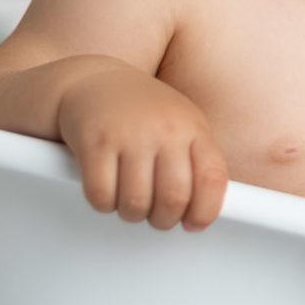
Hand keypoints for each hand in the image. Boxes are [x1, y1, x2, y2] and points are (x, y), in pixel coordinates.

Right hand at [56, 62, 227, 231]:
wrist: (91, 80)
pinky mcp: (95, 141)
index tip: (192, 224)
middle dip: (163, 220)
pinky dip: (103, 204)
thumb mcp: (179, 124)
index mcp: (192, 127)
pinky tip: (105, 191)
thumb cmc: (141, 112)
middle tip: (155, 217)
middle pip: (174, 198)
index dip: (205, 211)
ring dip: (131, 214)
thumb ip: (194, 162)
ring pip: (136, 203)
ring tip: (129, 203)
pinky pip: (101, 195)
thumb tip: (199, 216)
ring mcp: (129, 134)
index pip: (212, 178)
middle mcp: (164, 128)